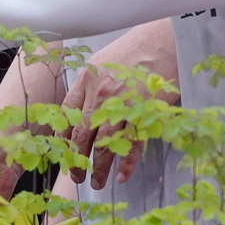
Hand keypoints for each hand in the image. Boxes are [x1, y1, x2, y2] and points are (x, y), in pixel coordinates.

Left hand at [65, 19, 177, 186]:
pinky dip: (126, 162)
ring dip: (99, 168)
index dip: (62, 139)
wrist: (162, 41)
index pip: (67, 116)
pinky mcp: (144, 113)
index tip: (62, 154)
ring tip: (97, 183)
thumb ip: (88, 86)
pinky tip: (121, 176)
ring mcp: (122, 105)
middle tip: (77, 177)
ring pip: (106, 144)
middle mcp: (100, 96)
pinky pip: (132, 143)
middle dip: (77, 160)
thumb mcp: (100, 62)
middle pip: (83, 135)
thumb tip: (79, 111)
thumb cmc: (132, 50)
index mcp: (86, 82)